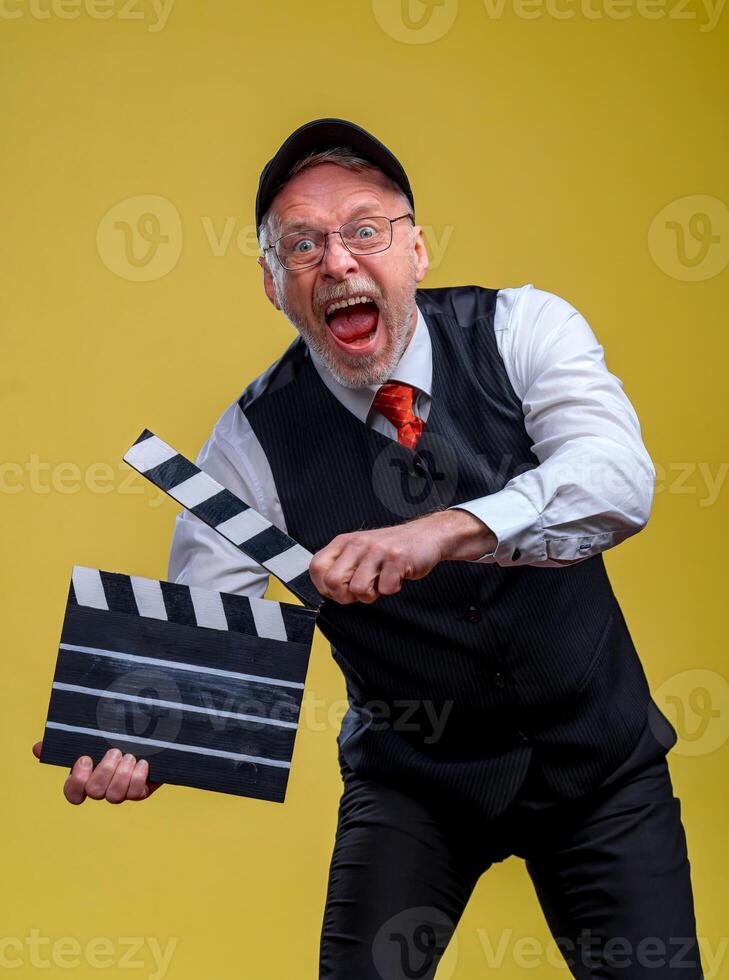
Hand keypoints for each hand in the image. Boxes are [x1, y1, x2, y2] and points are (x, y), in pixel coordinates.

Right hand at [32, 741, 161, 804]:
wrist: (148, 736)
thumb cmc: (113, 736)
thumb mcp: (92, 735)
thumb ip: (65, 741)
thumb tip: (37, 748)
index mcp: (86, 777)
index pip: (73, 793)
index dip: (77, 781)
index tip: (85, 759)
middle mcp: (102, 788)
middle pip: (96, 792)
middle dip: (105, 772)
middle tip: (115, 752)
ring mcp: (121, 792)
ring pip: (115, 796)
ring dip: (122, 774)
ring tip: (129, 756)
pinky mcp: (140, 791)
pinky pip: (137, 794)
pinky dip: (139, 778)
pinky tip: (142, 763)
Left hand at [309, 509, 495, 604]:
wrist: (425, 536)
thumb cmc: (390, 549)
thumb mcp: (360, 552)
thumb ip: (342, 568)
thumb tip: (328, 591)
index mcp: (344, 542)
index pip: (316, 568)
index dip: (325, 586)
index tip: (340, 589)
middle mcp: (357, 544)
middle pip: (333, 582)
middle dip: (346, 596)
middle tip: (362, 590)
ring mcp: (377, 550)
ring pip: (358, 589)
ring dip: (372, 594)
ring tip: (381, 581)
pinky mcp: (397, 559)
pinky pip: (386, 589)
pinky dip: (392, 589)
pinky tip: (396, 577)